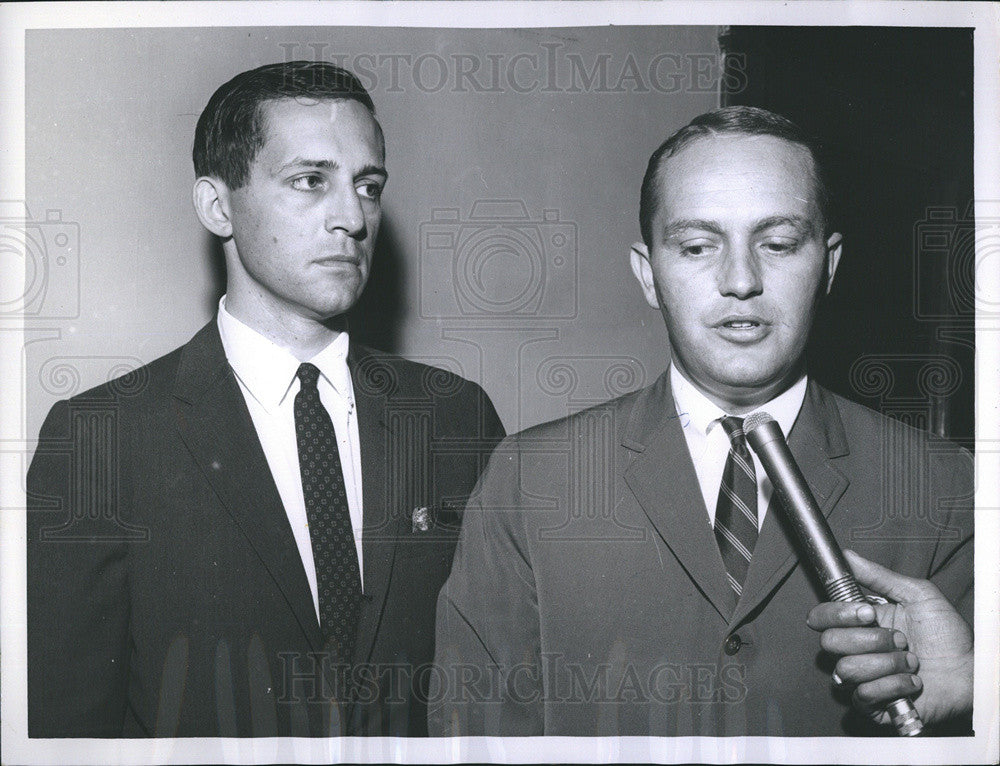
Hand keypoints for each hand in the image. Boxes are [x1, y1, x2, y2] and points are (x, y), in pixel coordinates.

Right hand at [806, 549, 972, 726]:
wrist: (971, 670)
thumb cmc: (948, 634)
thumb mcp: (917, 595)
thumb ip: (878, 576)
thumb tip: (848, 556)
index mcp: (859, 623)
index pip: (821, 617)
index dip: (838, 614)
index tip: (869, 613)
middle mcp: (856, 650)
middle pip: (830, 642)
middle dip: (871, 640)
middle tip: (900, 639)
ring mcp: (863, 678)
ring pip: (847, 669)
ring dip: (887, 664)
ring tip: (911, 662)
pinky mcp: (874, 705)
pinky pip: (864, 695)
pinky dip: (894, 686)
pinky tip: (912, 682)